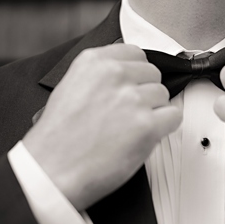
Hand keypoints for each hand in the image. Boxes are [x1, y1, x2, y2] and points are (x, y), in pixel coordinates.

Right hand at [23, 44, 181, 210]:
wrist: (52, 170)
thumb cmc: (57, 139)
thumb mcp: (69, 89)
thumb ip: (98, 76)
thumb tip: (125, 72)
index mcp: (93, 62)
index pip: (134, 53)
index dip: (136, 74)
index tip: (131, 87)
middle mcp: (114, 75)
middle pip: (152, 73)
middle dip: (145, 93)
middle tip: (128, 114)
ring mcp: (132, 99)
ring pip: (163, 95)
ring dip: (153, 112)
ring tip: (129, 129)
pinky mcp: (146, 126)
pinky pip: (173, 117)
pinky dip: (164, 128)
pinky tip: (144, 137)